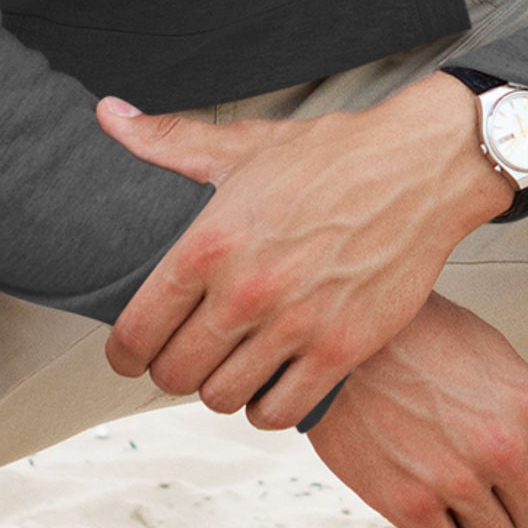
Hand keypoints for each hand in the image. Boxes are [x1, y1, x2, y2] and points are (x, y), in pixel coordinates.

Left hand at [95, 75, 510, 429]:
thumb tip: (108, 114)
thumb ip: (168, 140)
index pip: (136, 330)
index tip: (131, 354)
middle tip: (186, 355)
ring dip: (219, 387)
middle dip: (171, 370)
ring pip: (221, 399)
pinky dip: (268, 405)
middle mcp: (246, 290)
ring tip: (231, 364)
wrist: (419, 167)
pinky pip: (280, 412)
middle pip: (173, 375)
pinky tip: (273, 378)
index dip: (123, 353)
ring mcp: (294, 324)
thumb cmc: (332, 157)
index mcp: (210, 242)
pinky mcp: (341, 349)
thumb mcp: (243, 146)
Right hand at [306, 289, 527, 527]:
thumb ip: (524, 406)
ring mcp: (458, 479)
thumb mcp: (491, 352)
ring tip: (446, 481)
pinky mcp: (411, 506)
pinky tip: (426, 511)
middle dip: (510, 500)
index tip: (523, 468)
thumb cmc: (417, 333)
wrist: (346, 335)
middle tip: (477, 472)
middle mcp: (505, 447)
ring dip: (474, 521)